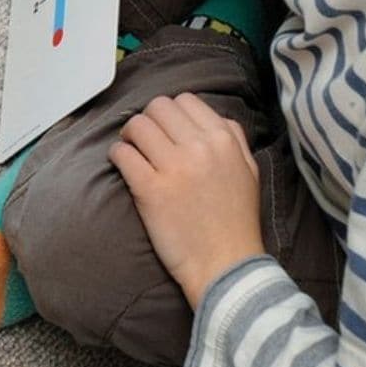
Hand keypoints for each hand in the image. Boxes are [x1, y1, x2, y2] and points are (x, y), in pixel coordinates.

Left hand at [108, 93, 264, 309]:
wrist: (227, 266)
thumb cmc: (236, 220)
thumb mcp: (248, 170)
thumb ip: (233, 137)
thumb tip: (211, 116)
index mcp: (223, 139)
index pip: (185, 100)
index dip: (171, 113)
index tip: (166, 129)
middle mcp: (199, 147)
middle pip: (157, 107)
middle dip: (148, 120)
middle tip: (145, 139)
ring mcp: (174, 167)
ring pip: (137, 125)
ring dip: (130, 136)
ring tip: (133, 150)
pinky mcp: (150, 189)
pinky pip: (122, 153)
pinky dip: (118, 155)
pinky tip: (124, 166)